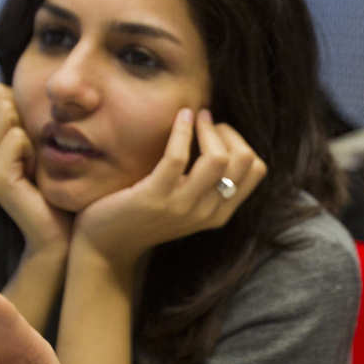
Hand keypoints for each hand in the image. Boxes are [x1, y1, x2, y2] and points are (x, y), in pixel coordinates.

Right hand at [0, 83, 71, 257]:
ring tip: (37, 162)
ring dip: (32, 133)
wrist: (61, 231)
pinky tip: (36, 172)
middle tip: (39, 153)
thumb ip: (28, 116)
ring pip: (6, 114)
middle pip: (0, 100)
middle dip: (28, 117)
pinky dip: (33, 149)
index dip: (25, 107)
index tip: (37, 140)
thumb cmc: (57, 185)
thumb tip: (13, 83)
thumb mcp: (42, 143)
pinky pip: (16, 137)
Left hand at [72, 108, 266, 266]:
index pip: (256, 169)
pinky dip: (181, 130)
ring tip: (194, 116)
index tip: (217, 133)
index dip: (240, 141)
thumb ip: (205, 185)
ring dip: (208, 129)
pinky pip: (177, 157)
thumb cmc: (144, 217)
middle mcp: (206, 213)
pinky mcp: (154, 198)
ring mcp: (181, 207)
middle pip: (243, 160)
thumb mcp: (185, 204)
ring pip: (218, 159)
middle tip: (205, 122)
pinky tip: (180, 117)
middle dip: (227, 131)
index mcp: (220, 214)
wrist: (106, 246)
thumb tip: (221, 139)